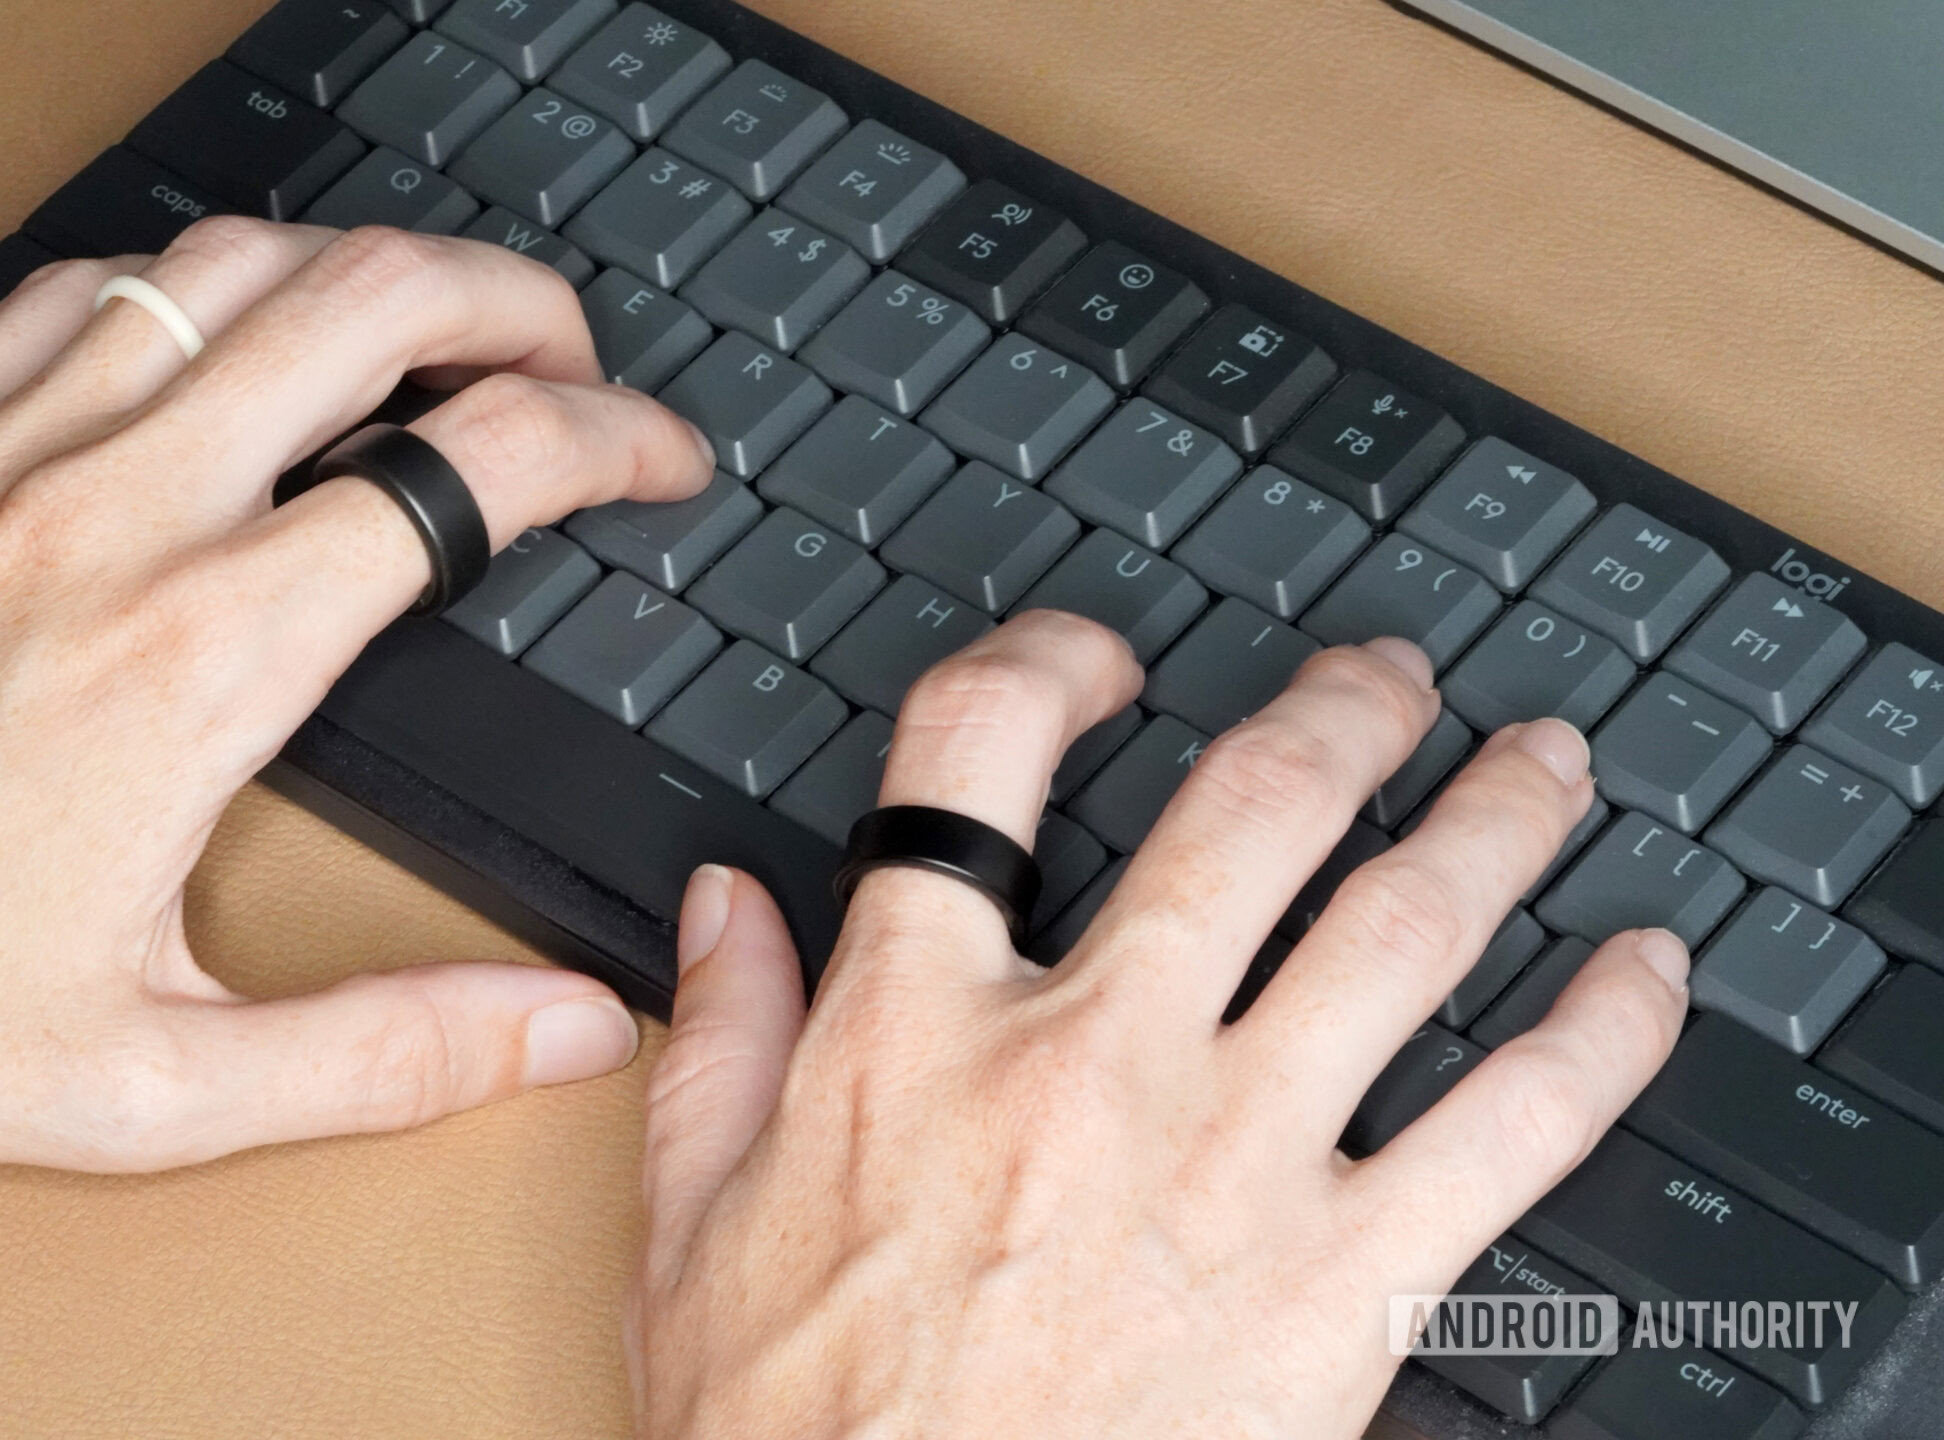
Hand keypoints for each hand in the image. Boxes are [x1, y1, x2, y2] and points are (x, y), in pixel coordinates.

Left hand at [0, 219, 714, 1211]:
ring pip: (226, 265)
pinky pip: (70, 292)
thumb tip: (566, 1025)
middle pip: (367, 303)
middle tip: (568, 350)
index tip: (652, 457)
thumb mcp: (154, 1087)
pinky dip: (181, 282)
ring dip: (359, 267)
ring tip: (423, 316)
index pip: (465, 470)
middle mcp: (108, 523)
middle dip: (512, 300)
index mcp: (201, 662)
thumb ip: (392, 1051)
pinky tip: (209, 326)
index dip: (604, 439)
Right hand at [631, 616, 1690, 1438]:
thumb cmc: (791, 1434)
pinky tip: (1641, 977)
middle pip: (1248, 809)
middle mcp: (1086, 1059)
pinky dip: (1601, 1035)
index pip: (979, 756)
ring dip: (1493, 819)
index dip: (1046, 663)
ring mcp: (1227, 1162)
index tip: (1099, 665)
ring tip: (1540, 766)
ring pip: (1400, 927)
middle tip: (1387, 682)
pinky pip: (1512, 1126)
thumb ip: (718, 1042)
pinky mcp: (1339, 1284)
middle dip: (1338, 713)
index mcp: (914, 1028)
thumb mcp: (690, 1228)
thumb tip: (726, 908)